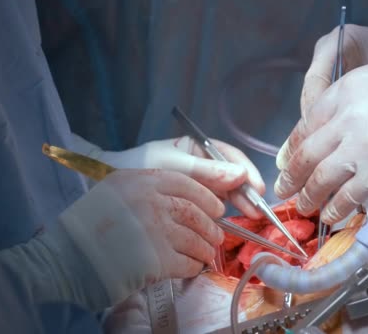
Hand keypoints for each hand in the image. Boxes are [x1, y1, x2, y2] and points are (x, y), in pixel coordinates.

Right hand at [62, 169, 225, 302]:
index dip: (206, 197)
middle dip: (210, 226)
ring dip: (205, 248)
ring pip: (195, 238)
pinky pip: (187, 262)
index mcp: (138, 180)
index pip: (186, 183)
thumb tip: (189, 203)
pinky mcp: (155, 259)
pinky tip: (192, 267)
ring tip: (206, 254)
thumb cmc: (86, 228)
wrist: (61, 260)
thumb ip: (147, 192)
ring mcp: (154, 230)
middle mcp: (149, 201)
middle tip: (215, 235)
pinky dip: (193, 266)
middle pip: (195, 212)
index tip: (216, 208)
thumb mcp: (114, 193)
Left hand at [101, 137, 265, 218]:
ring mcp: (199, 183)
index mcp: (198, 148)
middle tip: (258, 207)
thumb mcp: (175, 166)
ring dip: (241, 201)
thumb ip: (207, 171)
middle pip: (233, 175)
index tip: (256, 187)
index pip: (229, 156)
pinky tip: (234, 218)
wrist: (110, 181)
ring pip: (228, 190)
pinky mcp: (194, 201)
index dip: (246, 170)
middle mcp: (203, 164)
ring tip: (252, 214)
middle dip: (247, 190)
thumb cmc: (141, 167)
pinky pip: (216, 203)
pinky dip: (227, 211)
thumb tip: (241, 175)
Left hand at [275, 55, 367, 223]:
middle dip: (291, 177)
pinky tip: (332, 217)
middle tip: (284, 190)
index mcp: (346, 90)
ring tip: (304, 207)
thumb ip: (354, 96)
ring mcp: (362, 146)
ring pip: (321, 178)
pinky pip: (347, 197)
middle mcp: (347, 117)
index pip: (307, 122)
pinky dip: (335, 210)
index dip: (293, 146)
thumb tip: (337, 122)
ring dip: (308, 198)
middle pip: (306, 153)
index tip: (288, 159)